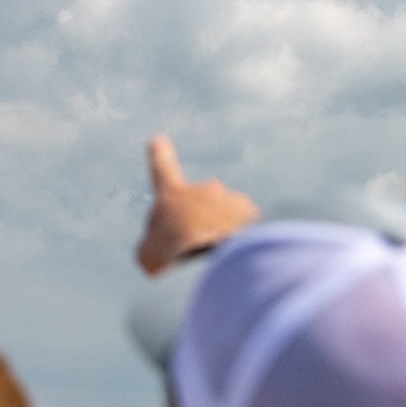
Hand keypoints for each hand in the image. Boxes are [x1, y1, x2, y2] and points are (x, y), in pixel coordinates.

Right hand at [137, 136, 258, 273]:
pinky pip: (248, 232)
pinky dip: (243, 246)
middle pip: (200, 207)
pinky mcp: (256, 218)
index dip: (159, 156)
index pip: (162, 169)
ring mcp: (232, 202)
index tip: (158, 140)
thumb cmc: (173, 255)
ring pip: (227, 221)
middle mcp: (204, 190)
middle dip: (199, 227)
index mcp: (172, 194)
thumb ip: (156, 243)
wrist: (215, 259)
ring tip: (217, 265)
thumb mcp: (149, 253)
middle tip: (195, 255)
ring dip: (223, 239)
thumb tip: (170, 245)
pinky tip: (239, 265)